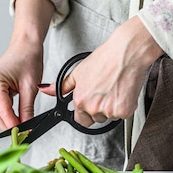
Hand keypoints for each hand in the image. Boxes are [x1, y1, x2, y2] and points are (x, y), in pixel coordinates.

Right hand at [0, 0, 53, 129]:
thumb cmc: (27, 59)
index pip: (2, 111)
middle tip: (25, 133)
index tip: (25, 133)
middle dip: (10, 126)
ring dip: (8, 122)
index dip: (14, 125)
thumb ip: (27, 109)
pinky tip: (17, 118)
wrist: (25, 46)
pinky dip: (7, 115)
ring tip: (23, 126)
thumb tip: (27, 126)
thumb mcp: (30, 87)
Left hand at [39, 16, 163, 126]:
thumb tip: (46, 90)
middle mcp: (94, 108)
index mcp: (80, 100)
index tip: (91, 103)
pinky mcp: (125, 111)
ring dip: (112, 108)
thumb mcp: (78, 72)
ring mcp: (110, 111)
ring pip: (110, 117)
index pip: (80, 120)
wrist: (127, 53)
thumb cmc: (105, 59)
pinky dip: (125, 106)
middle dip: (99, 110)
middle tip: (105, 93)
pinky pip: (123, 115)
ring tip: (114, 89)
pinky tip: (123, 91)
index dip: (85, 112)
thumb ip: (62, 86)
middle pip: (96, 119)